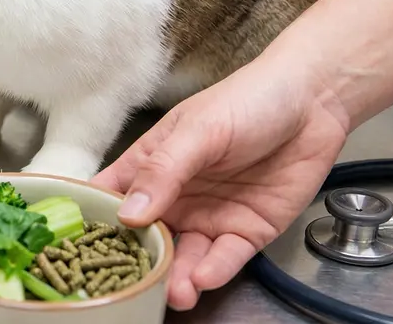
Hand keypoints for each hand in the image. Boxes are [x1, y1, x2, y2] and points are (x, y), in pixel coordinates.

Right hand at [91, 58, 351, 310]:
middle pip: (145, 238)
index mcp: (151, 165)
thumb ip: (163, 170)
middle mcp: (176, 197)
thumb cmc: (248, 101)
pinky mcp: (246, 232)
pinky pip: (225, 259)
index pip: (111, 196)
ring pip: (184, 256)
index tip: (78, 246)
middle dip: (139, 262)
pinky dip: (213, 270)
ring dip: (177, 276)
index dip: (93, 220)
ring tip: (174, 291)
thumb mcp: (199, 130)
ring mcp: (210, 217)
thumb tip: (128, 212)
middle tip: (134, 284)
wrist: (313, 104)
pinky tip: (204, 277)